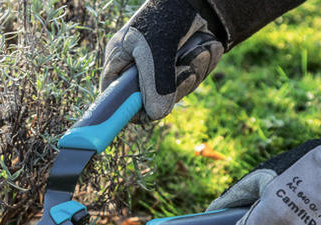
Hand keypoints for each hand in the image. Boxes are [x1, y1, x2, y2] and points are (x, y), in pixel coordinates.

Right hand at [100, 0, 223, 121]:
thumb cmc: (167, 15)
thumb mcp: (157, 48)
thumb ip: (156, 82)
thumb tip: (156, 114)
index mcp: (120, 62)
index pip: (114, 98)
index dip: (127, 110)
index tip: (148, 113)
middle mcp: (138, 69)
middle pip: (151, 101)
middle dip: (174, 87)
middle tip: (186, 71)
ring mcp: (161, 70)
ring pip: (176, 92)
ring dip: (194, 72)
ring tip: (200, 50)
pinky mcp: (181, 67)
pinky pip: (192, 81)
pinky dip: (203, 65)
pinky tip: (206, 47)